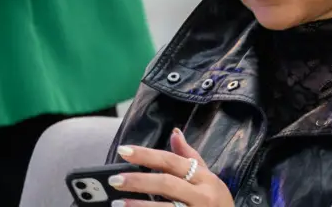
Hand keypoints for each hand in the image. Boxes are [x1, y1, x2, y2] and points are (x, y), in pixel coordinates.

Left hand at [113, 129, 232, 206]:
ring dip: (138, 206)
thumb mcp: (208, 177)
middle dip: (138, 181)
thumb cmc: (217, 201)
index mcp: (204, 178)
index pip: (172, 161)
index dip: (147, 155)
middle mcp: (201, 195)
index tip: (124, 150)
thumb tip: (174, 133)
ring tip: (117, 203)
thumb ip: (189, 157)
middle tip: (114, 180)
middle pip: (166, 184)